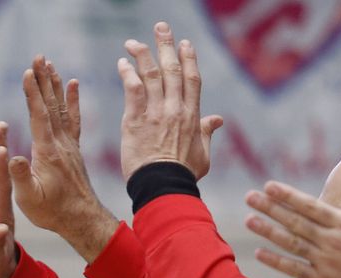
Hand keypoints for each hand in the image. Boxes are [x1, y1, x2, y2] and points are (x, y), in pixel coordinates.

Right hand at [11, 57, 120, 262]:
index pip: (39, 116)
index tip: (28, 72)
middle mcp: (60, 143)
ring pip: (61, 107)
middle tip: (39, 57)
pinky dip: (72, 100)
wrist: (81, 218)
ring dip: (55, 84)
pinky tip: (73, 85)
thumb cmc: (52, 212)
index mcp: (47, 152)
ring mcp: (69, 144)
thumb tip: (13, 156)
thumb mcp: (29, 199)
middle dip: (44, 80)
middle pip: (51, 105)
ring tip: (50, 65)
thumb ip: (21, 177)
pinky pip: (74, 119)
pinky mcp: (73, 149)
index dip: (32, 94)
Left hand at [118, 22, 223, 180]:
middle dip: (166, 46)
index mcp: (192, 115)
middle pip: (172, 69)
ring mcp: (155, 113)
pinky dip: (127, 74)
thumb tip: (218, 120)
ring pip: (150, 75)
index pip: (192, 78)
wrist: (163, 187)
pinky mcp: (134, 121)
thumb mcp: (202, 154)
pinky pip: (132, 90)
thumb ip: (207, 133)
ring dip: (142, 55)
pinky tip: (122, 64)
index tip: (184, 43)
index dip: (189, 58)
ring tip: (133, 42)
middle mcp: (175, 109)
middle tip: (160, 27)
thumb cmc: (183, 176)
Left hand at [245, 165, 340, 277]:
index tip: (269, 186)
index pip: (311, 206)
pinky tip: (259, 253)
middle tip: (249, 197)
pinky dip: (276, 262)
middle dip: (270, 208)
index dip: (288, 195)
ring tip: (248, 220)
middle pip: (295, 221)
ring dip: (268, 231)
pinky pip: (294, 270)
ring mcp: (325, 262)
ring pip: (290, 243)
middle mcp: (332, 241)